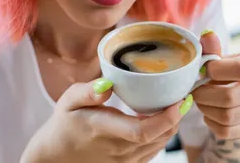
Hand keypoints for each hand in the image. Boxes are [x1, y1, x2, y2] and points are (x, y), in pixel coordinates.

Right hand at [21, 78, 187, 162]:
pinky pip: (154, 150)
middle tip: (183, 97)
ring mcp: (125, 161)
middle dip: (176, 117)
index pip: (143, 131)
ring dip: (172, 126)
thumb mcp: (70, 101)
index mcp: (104, 130)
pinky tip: (162, 120)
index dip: (168, 118)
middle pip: (159, 137)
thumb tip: (108, 83)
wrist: (57, 155)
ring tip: (174, 105)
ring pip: (160, 144)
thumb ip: (88, 91)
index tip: (180, 100)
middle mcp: (118, 150)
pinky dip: (163, 135)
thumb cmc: (66, 123)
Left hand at [192, 30, 239, 139]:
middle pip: (232, 97)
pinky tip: (208, 114)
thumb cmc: (224, 71)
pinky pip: (228, 131)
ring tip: (200, 101)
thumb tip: (207, 34)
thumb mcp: (218, 58)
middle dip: (205, 95)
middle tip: (195, 91)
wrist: (237, 92)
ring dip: (206, 110)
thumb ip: (211, 49)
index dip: (216, 71)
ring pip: (228, 116)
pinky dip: (212, 123)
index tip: (204, 71)